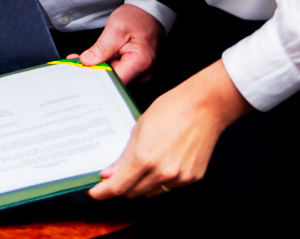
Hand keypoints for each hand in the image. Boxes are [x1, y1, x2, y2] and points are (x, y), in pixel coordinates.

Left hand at [77, 3, 164, 82]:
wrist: (147, 14)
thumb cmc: (137, 18)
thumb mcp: (116, 28)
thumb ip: (101, 47)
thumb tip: (87, 61)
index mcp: (140, 62)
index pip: (115, 81)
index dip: (97, 76)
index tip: (83, 69)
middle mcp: (142, 71)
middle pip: (113, 80)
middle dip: (95, 70)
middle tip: (79, 59)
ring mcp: (139, 72)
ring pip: (113, 76)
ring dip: (100, 66)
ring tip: (92, 53)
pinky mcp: (134, 70)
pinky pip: (117, 71)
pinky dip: (106, 64)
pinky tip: (102, 55)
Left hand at [89, 59, 252, 199]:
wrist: (204, 106)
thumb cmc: (170, 110)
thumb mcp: (139, 129)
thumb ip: (124, 156)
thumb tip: (109, 174)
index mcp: (145, 159)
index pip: (118, 187)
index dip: (103, 192)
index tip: (95, 193)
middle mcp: (162, 173)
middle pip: (133, 192)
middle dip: (121, 185)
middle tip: (116, 174)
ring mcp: (179, 178)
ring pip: (150, 192)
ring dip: (141, 184)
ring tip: (142, 163)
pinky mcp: (192, 178)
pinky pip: (169, 187)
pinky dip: (160, 180)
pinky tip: (162, 162)